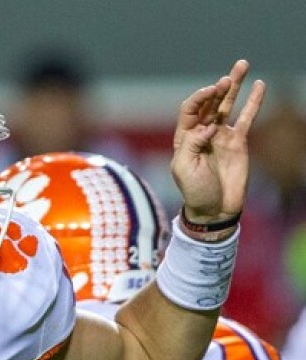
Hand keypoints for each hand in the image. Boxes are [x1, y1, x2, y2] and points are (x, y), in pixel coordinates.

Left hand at [170, 59, 265, 224]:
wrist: (214, 209)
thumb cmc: (194, 191)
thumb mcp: (183, 168)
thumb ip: (191, 144)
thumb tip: (208, 127)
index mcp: (184, 137)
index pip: (190, 109)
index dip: (199, 98)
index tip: (210, 93)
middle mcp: (202, 132)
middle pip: (210, 102)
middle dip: (217, 88)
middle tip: (226, 79)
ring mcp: (221, 135)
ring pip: (228, 105)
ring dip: (234, 85)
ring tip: (241, 65)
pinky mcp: (238, 142)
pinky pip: (246, 117)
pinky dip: (253, 102)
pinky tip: (259, 85)